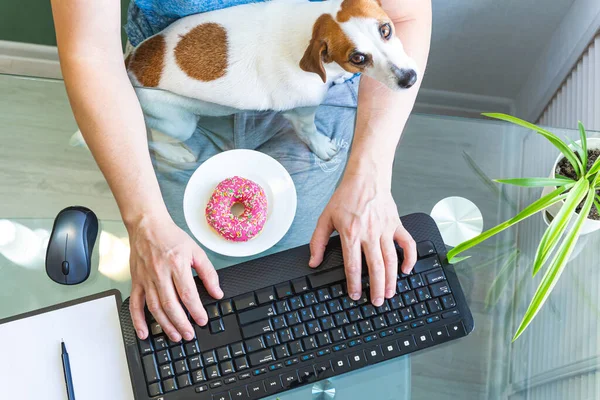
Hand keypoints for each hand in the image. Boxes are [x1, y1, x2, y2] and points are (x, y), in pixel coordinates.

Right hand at [127, 213, 223, 341]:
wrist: (147, 225)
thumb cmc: (171, 237)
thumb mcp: (196, 251)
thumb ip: (208, 273)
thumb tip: (217, 292)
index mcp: (177, 265)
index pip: (187, 293)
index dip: (195, 310)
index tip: (202, 320)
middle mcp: (160, 273)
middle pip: (170, 304)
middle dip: (181, 323)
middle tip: (189, 335)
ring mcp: (146, 278)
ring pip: (154, 307)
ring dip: (165, 325)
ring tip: (175, 336)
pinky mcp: (136, 281)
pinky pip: (135, 304)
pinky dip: (138, 321)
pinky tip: (144, 333)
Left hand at [309, 174, 416, 306]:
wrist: (366, 177)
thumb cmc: (346, 196)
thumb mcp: (325, 218)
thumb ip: (317, 241)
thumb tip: (313, 262)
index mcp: (351, 233)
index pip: (353, 265)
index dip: (354, 283)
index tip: (354, 295)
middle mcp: (369, 233)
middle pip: (375, 267)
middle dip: (376, 288)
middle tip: (376, 302)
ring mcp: (385, 229)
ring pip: (391, 259)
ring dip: (392, 279)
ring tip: (390, 294)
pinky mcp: (397, 224)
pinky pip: (408, 244)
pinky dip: (410, 258)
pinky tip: (407, 270)